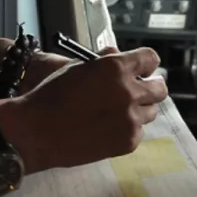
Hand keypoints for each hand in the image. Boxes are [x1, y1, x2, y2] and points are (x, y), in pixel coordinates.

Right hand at [9, 47, 167, 170]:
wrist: (37, 130)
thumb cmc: (52, 94)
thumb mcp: (78, 67)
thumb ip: (105, 61)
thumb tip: (119, 55)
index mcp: (116, 68)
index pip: (150, 59)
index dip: (146, 63)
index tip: (142, 69)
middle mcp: (129, 92)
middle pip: (160, 88)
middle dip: (151, 86)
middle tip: (140, 90)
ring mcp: (130, 119)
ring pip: (150, 112)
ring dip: (139, 109)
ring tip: (118, 112)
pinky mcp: (128, 141)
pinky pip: (138, 132)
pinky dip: (127, 129)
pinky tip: (108, 129)